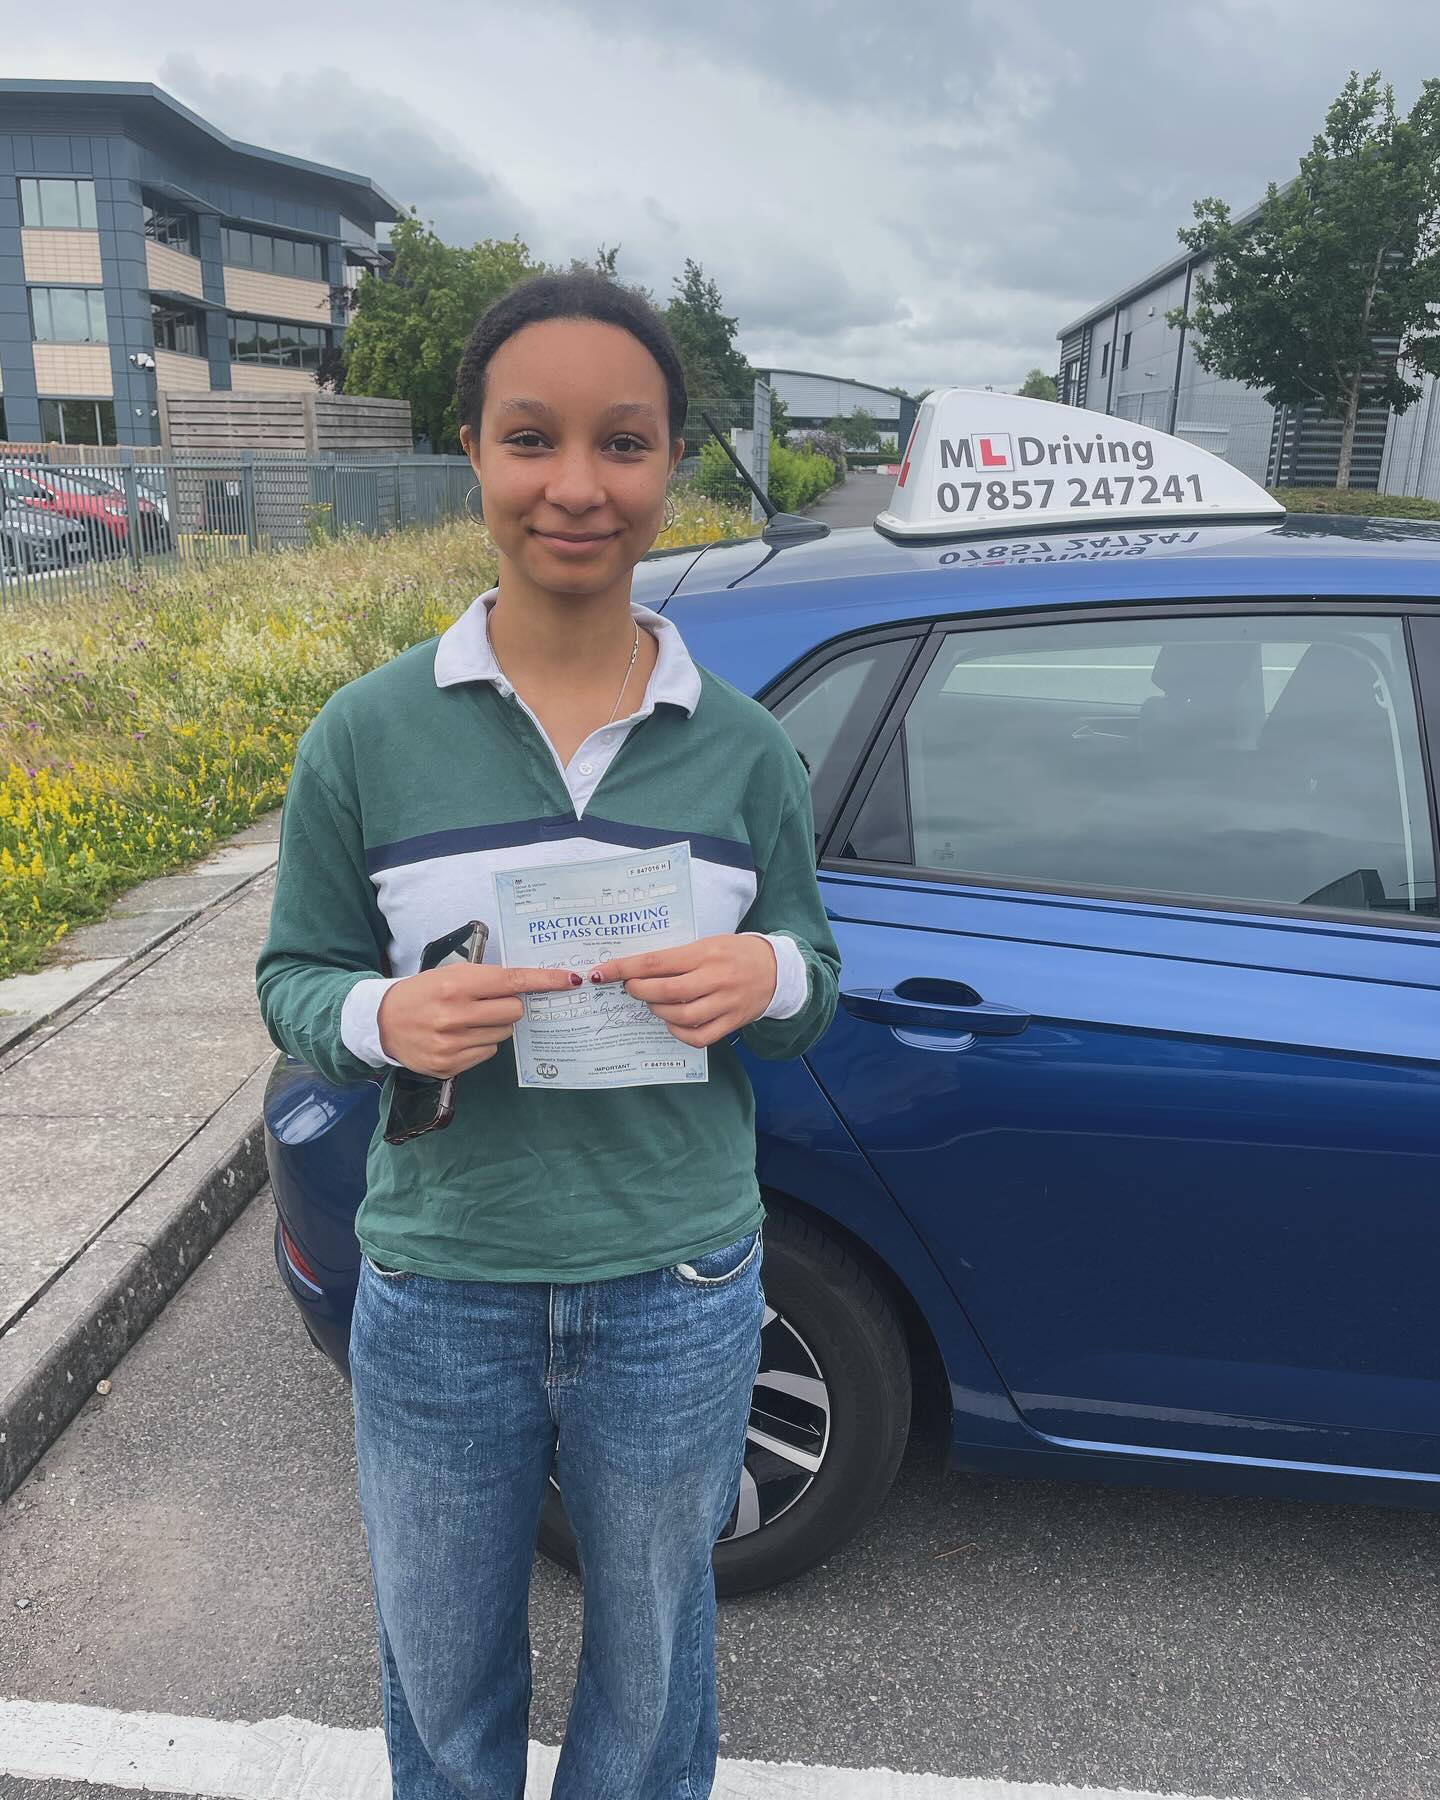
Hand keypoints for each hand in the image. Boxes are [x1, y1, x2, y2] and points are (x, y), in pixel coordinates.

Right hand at [378, 962, 581, 1078]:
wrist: (382, 1022)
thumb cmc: (421, 992)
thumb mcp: (449, 974)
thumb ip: (485, 979)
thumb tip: (528, 984)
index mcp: (457, 985)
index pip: (512, 981)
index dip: (544, 980)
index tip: (569, 980)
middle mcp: (455, 1014)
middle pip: (515, 1011)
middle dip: (511, 1005)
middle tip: (490, 1003)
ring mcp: (452, 1043)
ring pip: (503, 1034)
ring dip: (494, 1026)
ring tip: (468, 1020)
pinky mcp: (449, 1065)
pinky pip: (487, 1052)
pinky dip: (481, 1043)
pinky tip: (459, 1036)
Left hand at [587, 935, 776, 1047]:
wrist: (777, 969)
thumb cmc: (734, 952)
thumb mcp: (707, 943)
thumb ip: (678, 957)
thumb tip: (636, 970)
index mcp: (705, 952)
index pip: (656, 961)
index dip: (625, 968)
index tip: (602, 972)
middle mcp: (716, 977)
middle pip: (666, 990)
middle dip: (639, 991)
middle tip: (631, 988)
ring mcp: (726, 1002)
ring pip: (681, 1015)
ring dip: (658, 1011)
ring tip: (654, 1003)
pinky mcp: (733, 1022)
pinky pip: (699, 1036)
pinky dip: (679, 1032)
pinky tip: (673, 1023)